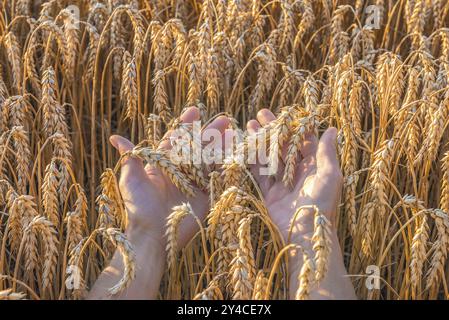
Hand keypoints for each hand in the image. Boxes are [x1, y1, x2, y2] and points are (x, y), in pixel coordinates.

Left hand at [110, 107, 229, 246]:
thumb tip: (115, 138)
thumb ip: (131, 156)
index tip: (195, 110)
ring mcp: (194, 185)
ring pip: (210, 161)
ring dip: (221, 146)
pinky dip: (226, 167)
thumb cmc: (138, 207)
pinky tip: (235, 153)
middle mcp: (180, 173)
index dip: (185, 125)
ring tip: (233, 131)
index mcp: (163, 166)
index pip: (177, 140)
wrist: (152, 235)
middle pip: (198, 148)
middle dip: (210, 133)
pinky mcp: (205, 198)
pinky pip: (217, 179)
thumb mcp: (131, 178)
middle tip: (223, 119)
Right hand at [246, 109, 341, 242]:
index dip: (293, 126)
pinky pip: (260, 173)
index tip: (282, 112)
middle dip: (273, 129)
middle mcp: (298, 173)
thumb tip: (331, 129)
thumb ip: (326, 152)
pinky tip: (245, 146)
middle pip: (283, 146)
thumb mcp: (330, 175)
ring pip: (270, 157)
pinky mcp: (270, 193)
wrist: (306, 233)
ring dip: (261, 141)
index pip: (302, 141)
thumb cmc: (323, 203)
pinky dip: (252, 160)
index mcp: (314, 166)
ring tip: (249, 125)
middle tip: (260, 114)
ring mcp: (283, 183)